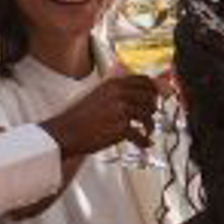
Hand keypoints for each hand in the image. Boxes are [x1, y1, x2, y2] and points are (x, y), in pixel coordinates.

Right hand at [44, 69, 158, 160]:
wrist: (66, 132)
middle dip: (153, 107)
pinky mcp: (120, 127)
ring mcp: (120, 110)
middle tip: (152, 114)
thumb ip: (117, 93)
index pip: (143, 80)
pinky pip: (140, 134)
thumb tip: (136, 96)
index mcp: (113, 84)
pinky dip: (144, 141)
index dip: (153, 88)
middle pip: (149, 96)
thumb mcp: (98, 96)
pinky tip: (146, 143)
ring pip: (147, 115)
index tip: (158, 94)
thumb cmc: (79, 117)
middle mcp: (119, 94)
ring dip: (150, 125)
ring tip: (147, 130)